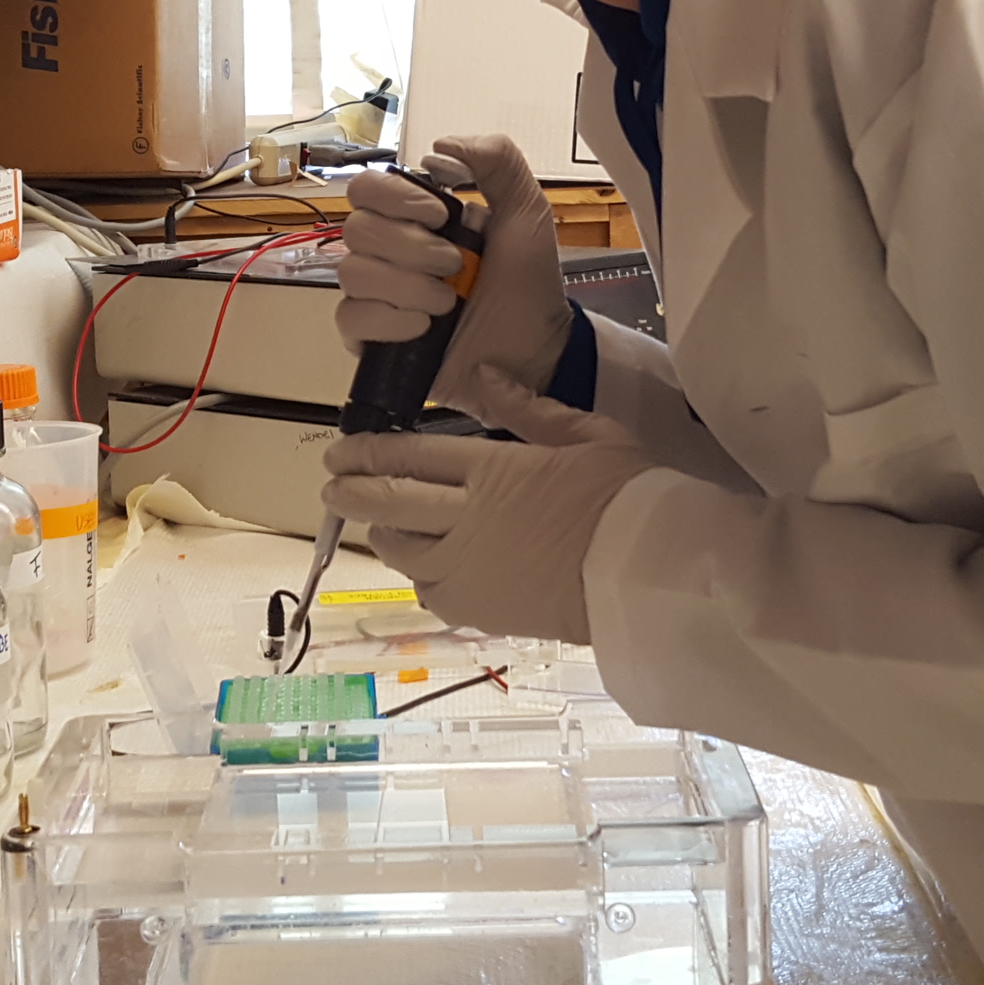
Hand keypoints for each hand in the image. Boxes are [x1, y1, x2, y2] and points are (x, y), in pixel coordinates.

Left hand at [320, 368, 654, 644]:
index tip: (342, 449)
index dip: (368, 452)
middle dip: (352, 490)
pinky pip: (428, 592)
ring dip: (381, 532)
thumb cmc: (627, 494)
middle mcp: (466, 519)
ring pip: (401, 551)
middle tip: (333, 483)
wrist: (650, 572)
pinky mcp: (480, 610)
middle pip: (389, 502)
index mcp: (491, 468)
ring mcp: (468, 569)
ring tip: (376, 523)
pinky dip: (417, 575)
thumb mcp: (586, 433)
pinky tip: (420, 566)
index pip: (409, 455)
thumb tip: (483, 374)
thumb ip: (526, 406)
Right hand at [334, 133, 574, 411]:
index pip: (367, 187)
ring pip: (353, 273)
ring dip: (408, 286)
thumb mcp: (526, 210)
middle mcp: (389, 253)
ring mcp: (377, 296)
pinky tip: (424, 327)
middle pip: (356, 229)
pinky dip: (390, 320)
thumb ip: (496, 160)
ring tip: (447, 301)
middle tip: (455, 264)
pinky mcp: (372, 338)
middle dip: (411, 247)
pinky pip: (351, 319)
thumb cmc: (528, 284)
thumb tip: (437, 146)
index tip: (441, 216)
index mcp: (416, 218)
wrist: (535, 349)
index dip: (396, 198)